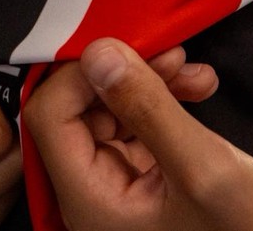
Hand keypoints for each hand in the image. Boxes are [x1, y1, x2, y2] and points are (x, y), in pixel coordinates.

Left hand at [25, 38, 252, 230]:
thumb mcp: (202, 165)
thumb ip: (146, 107)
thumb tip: (97, 53)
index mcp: (91, 204)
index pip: (49, 119)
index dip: (80, 75)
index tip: (123, 47)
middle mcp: (96, 197)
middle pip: (79, 110)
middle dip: (124, 73)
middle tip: (170, 53)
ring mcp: (121, 187)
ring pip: (110, 110)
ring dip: (149, 81)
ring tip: (193, 72)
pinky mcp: (147, 177)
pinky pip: (136, 123)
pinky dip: (163, 99)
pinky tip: (197, 88)